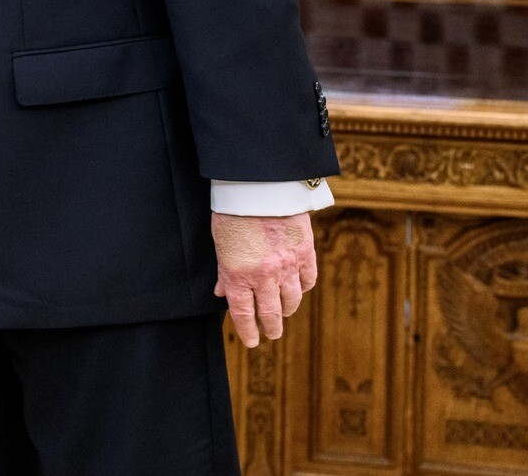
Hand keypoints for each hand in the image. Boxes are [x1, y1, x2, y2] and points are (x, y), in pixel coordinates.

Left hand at [212, 211, 317, 347]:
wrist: (260, 187)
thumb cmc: (233, 213)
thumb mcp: (220, 244)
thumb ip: (224, 271)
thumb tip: (222, 292)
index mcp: (238, 275)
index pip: (243, 313)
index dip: (248, 331)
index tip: (252, 341)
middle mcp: (265, 276)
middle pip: (271, 313)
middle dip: (270, 327)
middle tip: (271, 334)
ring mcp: (288, 266)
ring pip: (292, 300)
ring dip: (287, 310)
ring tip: (283, 313)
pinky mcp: (305, 253)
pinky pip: (308, 280)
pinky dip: (303, 287)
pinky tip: (298, 288)